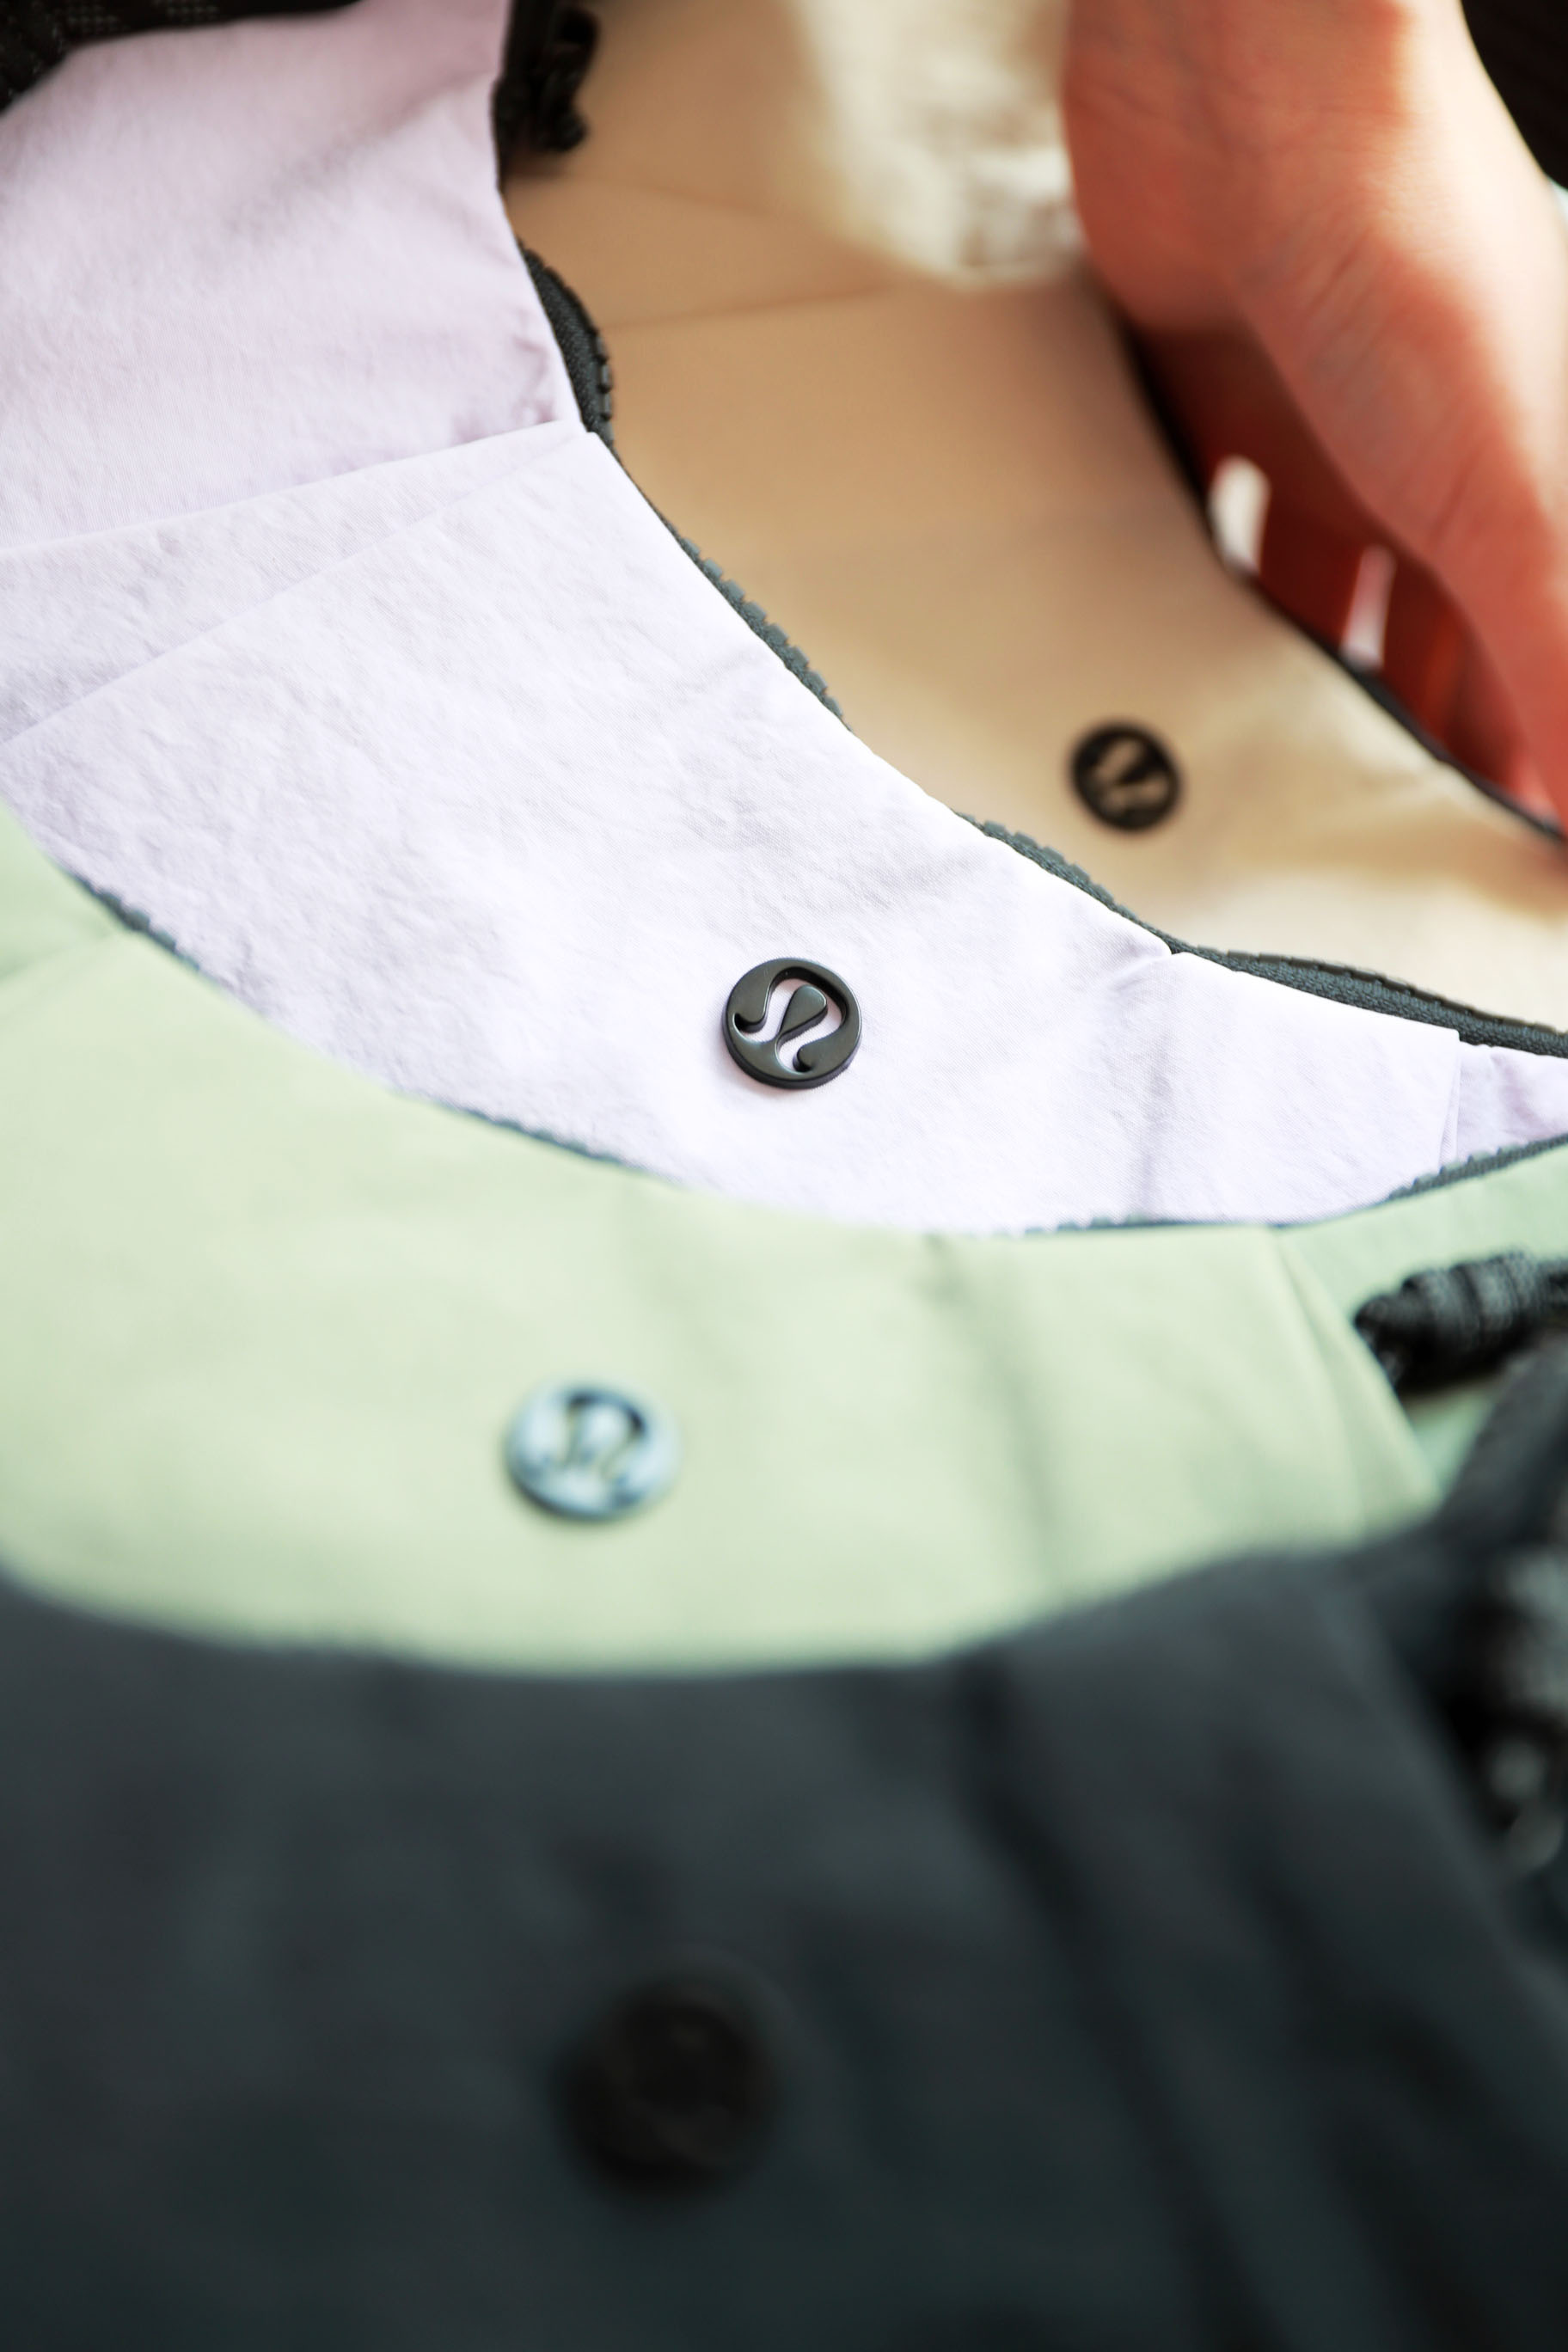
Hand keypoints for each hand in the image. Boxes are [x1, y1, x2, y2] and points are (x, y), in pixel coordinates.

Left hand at [1064, 0, 1567, 821]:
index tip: (1480, 878)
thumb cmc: (1410, 263)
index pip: (1524, 667)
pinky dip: (1170, 582)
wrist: (1260, 87)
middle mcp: (1418, 465)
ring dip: (1269, 679)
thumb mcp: (1503, 498)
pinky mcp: (1200, 384)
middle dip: (1389, 745)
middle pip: (1410, 643)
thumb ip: (1555, 656)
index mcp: (1511, 491)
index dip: (1511, 774)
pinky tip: (1136, 660)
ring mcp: (1309, 422)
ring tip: (1227, 793)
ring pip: (1295, 590)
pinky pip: (1190, 511)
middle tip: (1342, 865)